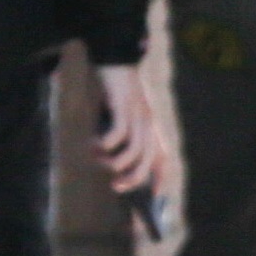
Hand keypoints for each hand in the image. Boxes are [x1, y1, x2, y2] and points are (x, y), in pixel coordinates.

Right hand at [87, 61, 170, 199]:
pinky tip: (92, 143)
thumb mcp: (117, 114)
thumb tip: (102, 157)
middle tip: (115, 185)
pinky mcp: (124, 106)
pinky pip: (118, 134)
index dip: (162, 179)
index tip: (156, 200)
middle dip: (133, 179)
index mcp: (150, 126)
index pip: (163, 158)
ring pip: (134, 151)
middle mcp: (148, 123)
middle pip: (147, 161)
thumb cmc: (113, 88)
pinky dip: (104, 144)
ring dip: (114, 161)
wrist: (114, 56)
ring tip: (97, 159)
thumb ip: (114, 132)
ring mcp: (137, 115)